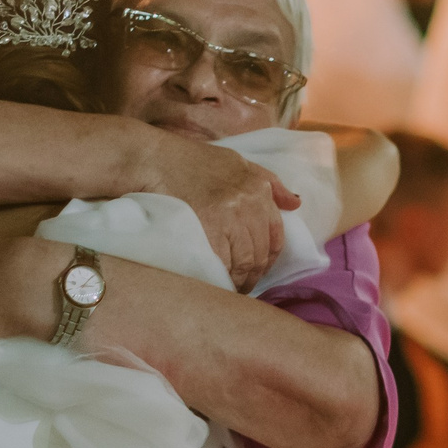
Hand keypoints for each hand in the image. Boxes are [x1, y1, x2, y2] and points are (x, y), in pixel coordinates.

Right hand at [142, 135, 299, 289]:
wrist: (152, 160)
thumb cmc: (189, 161)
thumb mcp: (235, 162)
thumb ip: (268, 182)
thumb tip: (295, 203)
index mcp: (258, 188)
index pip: (277, 234)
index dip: (269, 258)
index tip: (258, 269)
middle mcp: (249, 203)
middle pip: (261, 253)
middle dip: (253, 274)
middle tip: (242, 286)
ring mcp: (229, 218)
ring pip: (244, 263)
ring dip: (239, 280)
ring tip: (228, 287)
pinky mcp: (209, 231)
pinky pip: (224, 265)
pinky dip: (222, 277)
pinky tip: (215, 281)